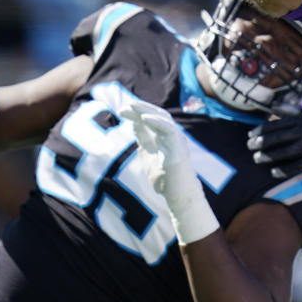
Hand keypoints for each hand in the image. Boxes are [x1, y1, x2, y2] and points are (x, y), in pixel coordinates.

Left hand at [91, 89, 218, 243]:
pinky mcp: (180, 147)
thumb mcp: (148, 156)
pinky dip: (157, 122)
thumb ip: (143, 141)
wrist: (179, 196)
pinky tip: (145, 118)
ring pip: (164, 118)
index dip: (136, 114)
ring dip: (148, 111)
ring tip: (134, 107)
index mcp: (163, 138)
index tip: (121, 111)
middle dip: (141, 108)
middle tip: (125, 106)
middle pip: (157, 115)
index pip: (150, 120)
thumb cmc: (166, 180)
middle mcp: (171, 136)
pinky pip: (169, 130)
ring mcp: (177, 140)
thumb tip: (134, 125)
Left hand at [247, 112, 301, 178]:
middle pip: (278, 137)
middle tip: (249, 147)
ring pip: (285, 152)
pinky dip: (284, 169)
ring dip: (269, 156)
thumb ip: (290, 112)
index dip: (261, 130)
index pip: (277, 124)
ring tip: (257, 159)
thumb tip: (273, 106)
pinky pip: (296, 166)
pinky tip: (273, 172)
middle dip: (261, 143)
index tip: (250, 135)